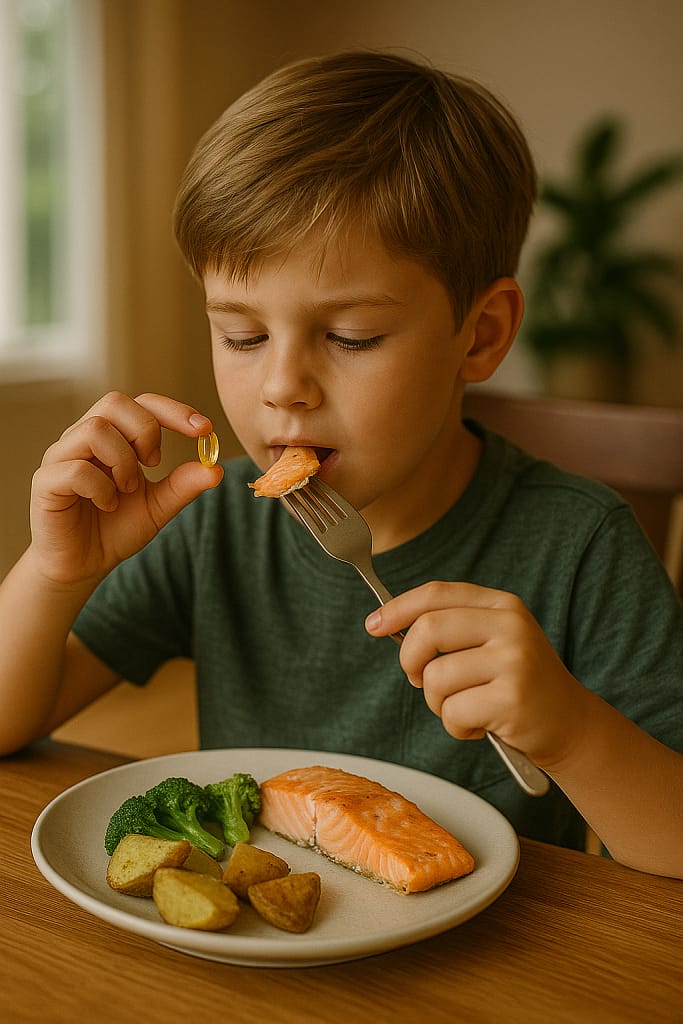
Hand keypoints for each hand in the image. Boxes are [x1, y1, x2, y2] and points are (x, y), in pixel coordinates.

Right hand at [28, 391, 222, 587]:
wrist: (83, 565)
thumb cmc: (115, 529)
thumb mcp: (158, 507)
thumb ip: (183, 486)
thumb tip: (216, 469)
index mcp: (112, 437)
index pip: (141, 404)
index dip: (173, 410)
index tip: (203, 429)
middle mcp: (84, 438)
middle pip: (114, 402)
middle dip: (145, 430)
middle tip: (154, 464)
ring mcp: (61, 457)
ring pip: (94, 430)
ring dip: (123, 462)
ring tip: (127, 489)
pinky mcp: (46, 482)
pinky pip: (76, 469)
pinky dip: (102, 488)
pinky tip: (107, 505)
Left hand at [365, 581, 588, 766]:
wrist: (570, 724)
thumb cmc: (517, 684)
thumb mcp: (494, 642)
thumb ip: (452, 628)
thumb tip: (387, 624)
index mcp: (502, 605)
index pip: (437, 594)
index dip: (398, 608)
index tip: (374, 624)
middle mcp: (510, 626)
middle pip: (428, 630)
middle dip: (410, 660)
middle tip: (418, 681)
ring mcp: (514, 660)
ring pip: (436, 678)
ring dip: (438, 704)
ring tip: (465, 709)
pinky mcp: (512, 698)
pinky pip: (453, 712)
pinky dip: (457, 727)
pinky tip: (481, 726)